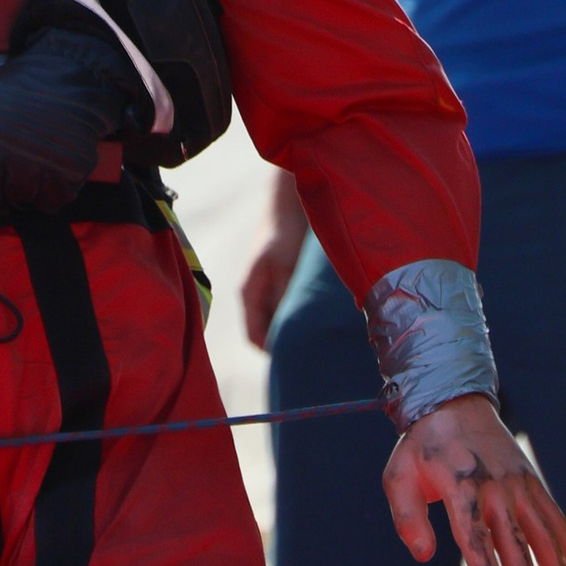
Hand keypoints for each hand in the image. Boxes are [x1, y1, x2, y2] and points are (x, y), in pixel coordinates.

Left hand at [0, 20, 128, 231]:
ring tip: (30, 161)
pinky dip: (52, 193)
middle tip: (6, 179)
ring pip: (18, 202)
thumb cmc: (10, 102)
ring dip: (24, 193)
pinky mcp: (63, 168)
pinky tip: (51, 165)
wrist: (62, 77)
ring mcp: (28, 157)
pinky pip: (50, 202)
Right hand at [241, 174, 308, 350]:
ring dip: (291, 328)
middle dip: (283, 343)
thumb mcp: (286, 269)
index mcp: (249, 293)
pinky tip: (315, 317)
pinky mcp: (278, 281)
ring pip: (275, 320)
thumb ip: (283, 299)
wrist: (289, 204)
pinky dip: (296, 315)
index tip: (296, 361)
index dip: (272, 353)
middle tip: (310, 354)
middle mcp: (254, 294)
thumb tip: (286, 331)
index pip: (254, 336)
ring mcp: (265, 287)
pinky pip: (284, 307)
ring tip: (316, 338)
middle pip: (265, 331)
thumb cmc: (286, 234)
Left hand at [383, 395, 565, 565]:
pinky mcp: (532, 481)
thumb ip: (408, 518)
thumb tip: (422, 555)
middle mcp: (495, 487)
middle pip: (515, 540)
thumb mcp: (399, 477)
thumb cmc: (422, 449)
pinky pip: (554, 516)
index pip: (475, 535)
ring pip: (543, 531)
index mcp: (461, 487)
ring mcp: (518, 484)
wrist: (454, 404)